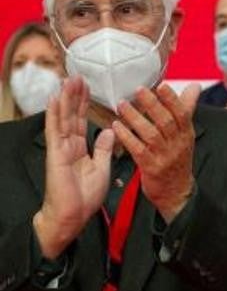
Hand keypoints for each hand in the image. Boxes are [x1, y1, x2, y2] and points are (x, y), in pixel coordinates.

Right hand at [32, 76, 114, 258]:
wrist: (72, 215)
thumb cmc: (85, 196)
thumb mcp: (102, 168)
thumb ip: (103, 149)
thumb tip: (108, 131)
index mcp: (81, 148)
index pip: (82, 121)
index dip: (85, 104)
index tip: (88, 87)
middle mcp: (69, 145)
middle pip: (71, 115)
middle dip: (75, 95)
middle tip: (78, 75)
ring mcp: (61, 148)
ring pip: (62, 118)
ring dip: (65, 98)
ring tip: (68, 80)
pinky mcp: (55, 153)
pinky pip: (55, 130)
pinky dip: (54, 114)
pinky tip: (54, 99)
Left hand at [112, 83, 200, 221]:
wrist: (175, 192)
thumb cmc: (177, 159)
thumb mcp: (186, 135)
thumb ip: (187, 109)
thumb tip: (194, 87)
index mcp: (186, 134)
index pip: (182, 114)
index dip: (172, 99)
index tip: (162, 85)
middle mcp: (177, 144)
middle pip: (167, 122)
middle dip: (153, 105)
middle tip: (139, 90)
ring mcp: (164, 156)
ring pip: (151, 134)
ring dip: (136, 118)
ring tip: (122, 105)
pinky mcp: (151, 167)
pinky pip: (138, 150)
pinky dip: (127, 137)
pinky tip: (116, 127)